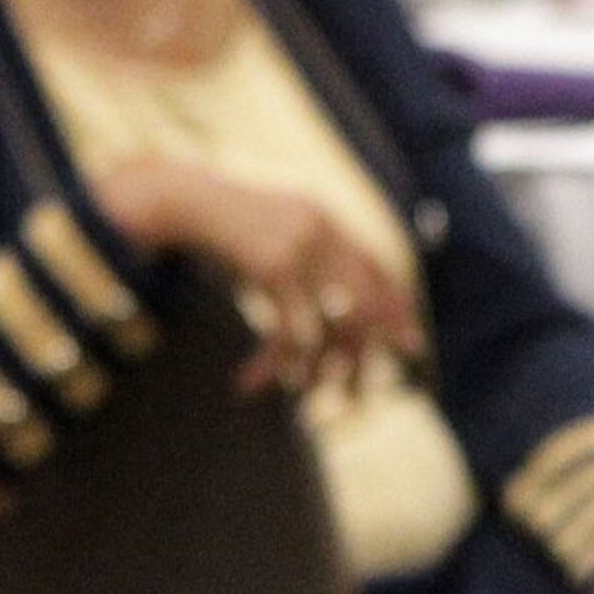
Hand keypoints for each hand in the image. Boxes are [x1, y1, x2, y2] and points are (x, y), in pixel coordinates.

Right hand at [94, 157, 425, 395]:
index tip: (411, 344)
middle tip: (356, 391)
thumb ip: (310, 255)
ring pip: (330, 324)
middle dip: (363, 351)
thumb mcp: (277, 231)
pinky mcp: (276, 267)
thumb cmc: (227, 225)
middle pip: (364, 304)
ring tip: (307, 393)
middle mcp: (326, 233)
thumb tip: (331, 307)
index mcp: (330, 223)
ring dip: (320, 367)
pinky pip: (294, 327)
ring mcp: (305, 249)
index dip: (396, 308)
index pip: (379, 270)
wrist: (183, 200)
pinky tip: (266, 378)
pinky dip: (283, 360)